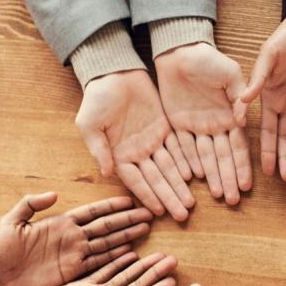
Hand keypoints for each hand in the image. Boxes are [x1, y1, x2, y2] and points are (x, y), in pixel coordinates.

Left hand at [0, 193, 152, 285]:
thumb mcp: (10, 223)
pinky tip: (130, 253)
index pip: (92, 212)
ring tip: (145, 229)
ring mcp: (73, 256)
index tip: (130, 200)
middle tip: (149, 214)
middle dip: (127, 220)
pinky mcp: (71, 273)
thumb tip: (54, 194)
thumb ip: (30, 205)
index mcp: (60, 223)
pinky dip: (114, 258)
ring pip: (106, 244)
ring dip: (126, 236)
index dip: (111, 206)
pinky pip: (97, 264)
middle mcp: (71, 238)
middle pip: (105, 226)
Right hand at [76, 70, 195, 220]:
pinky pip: (178, 147)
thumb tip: (106, 172)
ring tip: (191, 203)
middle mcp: (138, 152)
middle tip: (183, 214)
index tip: (159, 212)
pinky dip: (186, 161)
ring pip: (170, 167)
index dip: (148, 196)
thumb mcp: (89, 123)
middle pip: (157, 179)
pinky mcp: (165, 127)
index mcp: (119, 155)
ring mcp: (153, 141)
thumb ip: (99, 148)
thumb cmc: (96, 98)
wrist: (113, 71)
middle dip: (169, 196)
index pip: (136, 181)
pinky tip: (195, 175)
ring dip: (180, 185)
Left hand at [155, 43, 251, 205]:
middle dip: (229, 179)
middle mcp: (215, 126)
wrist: (179, 50)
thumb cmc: (208, 59)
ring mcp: (196, 127)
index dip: (243, 166)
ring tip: (218, 195)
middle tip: (233, 201)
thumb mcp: (230, 73)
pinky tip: (194, 179)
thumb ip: (238, 96)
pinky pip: (183, 148)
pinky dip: (188, 163)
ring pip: (204, 157)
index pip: (239, 147)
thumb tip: (243, 121)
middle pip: (223, 158)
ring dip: (212, 177)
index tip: (247, 185)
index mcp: (230, 116)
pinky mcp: (177, 125)